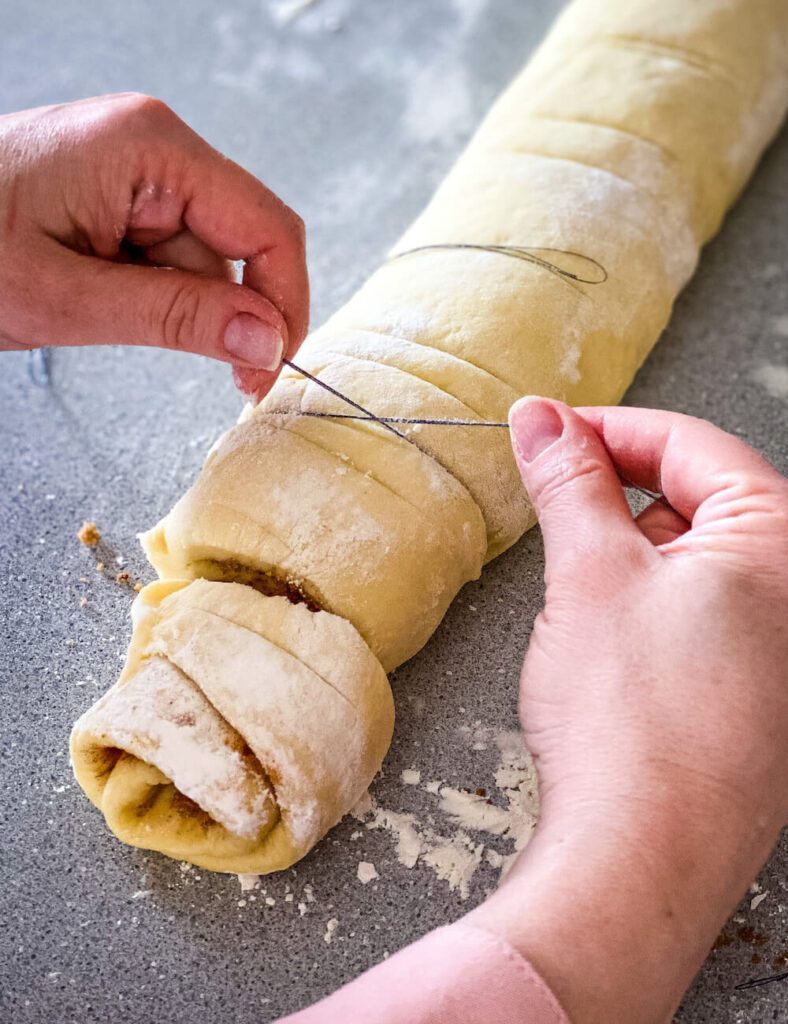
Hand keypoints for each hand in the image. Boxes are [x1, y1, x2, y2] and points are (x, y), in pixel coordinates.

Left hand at [0, 94, 308, 397]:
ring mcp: (140, 170)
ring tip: (101, 314)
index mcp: (151, 149)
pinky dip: (154, 295)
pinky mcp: (123, 195)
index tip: (273, 366)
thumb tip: (266, 339)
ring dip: (175, 307)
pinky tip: (106, 300)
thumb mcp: (67, 298)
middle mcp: (156, 148)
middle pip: (239, 247)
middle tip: (216, 379)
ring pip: (205, 260)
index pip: (266, 227)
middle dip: (225, 315)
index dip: (284, 301)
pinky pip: (170, 255)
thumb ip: (176, 317)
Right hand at [469, 400, 787, 1023]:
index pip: (689, 443)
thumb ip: (569, 479)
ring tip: (580, 596)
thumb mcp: (588, 570)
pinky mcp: (758, 695)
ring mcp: (783, 650)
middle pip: (697, 498)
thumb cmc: (632, 723)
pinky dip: (650, 605)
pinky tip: (609, 645)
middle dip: (617, 495)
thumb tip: (542, 420)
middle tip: (553, 506)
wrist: (640, 862)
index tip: (546, 433)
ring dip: (629, 555)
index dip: (606, 429)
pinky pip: (702, 615)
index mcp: (783, 543)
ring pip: (695, 560)